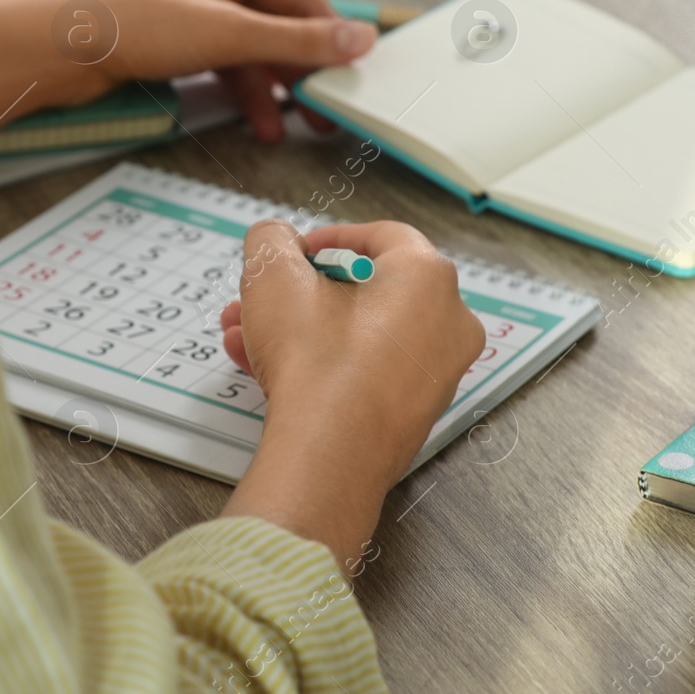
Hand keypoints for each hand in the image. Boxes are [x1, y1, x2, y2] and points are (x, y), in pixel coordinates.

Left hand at [0, 0, 376, 156]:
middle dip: (300, 70)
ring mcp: (187, 6)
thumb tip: (359, 40)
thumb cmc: (127, 21)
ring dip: (270, 89)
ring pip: (247, 49)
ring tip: (290, 129)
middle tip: (326, 113)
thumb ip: (295, 41)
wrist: (48, 45)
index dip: (329, 38)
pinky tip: (254, 120)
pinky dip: (238, 90)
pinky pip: (219, 61)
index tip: (352, 78)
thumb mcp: (225, 34)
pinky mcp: (166, 37)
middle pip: (276, 23)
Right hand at [217, 220, 484, 570]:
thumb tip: (274, 238)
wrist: (328, 456)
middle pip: (364, 292)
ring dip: (299, 330)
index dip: (332, 238)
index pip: (382, 237)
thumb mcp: (274, 279)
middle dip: (299, 294)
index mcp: (427, 276)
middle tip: (263, 298)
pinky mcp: (415, 412)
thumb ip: (271, 241)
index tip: (300, 250)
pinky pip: (366, 372)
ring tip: (247, 336)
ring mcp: (435, 373)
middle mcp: (447, 322)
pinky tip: (268, 368)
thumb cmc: (316, 367)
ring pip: (359, 335)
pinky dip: (323, 364)